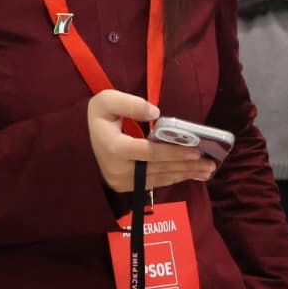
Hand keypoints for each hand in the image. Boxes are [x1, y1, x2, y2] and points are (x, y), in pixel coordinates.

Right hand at [87, 90, 215, 194]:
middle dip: (186, 166)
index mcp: (114, 148)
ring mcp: (122, 181)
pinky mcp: (126, 187)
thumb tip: (156, 113)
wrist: (77, 142)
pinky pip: (154, 183)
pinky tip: (190, 174)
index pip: (149, 152)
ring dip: (184, 174)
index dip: (173, 152)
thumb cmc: (98, 118)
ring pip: (159, 179)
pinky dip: (174, 178)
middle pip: (159, 169)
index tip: (195, 151)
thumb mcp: (106, 102)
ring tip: (207, 170)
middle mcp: (118, 170)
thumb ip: (130, 103)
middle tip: (210, 163)